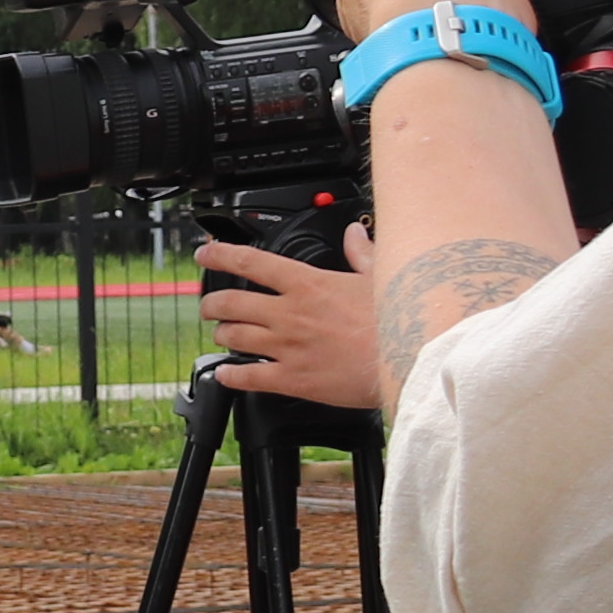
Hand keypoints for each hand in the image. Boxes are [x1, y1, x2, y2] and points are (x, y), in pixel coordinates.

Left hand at [201, 230, 385, 410]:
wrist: (407, 361)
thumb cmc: (395, 321)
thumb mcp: (379, 277)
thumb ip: (360, 253)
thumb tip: (353, 233)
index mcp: (308, 284)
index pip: (252, 262)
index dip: (221, 255)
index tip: (205, 254)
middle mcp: (290, 313)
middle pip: (232, 302)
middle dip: (213, 303)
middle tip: (210, 305)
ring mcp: (288, 346)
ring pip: (234, 337)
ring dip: (222, 334)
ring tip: (222, 334)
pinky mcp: (293, 379)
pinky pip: (249, 377)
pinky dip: (231, 375)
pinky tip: (226, 374)